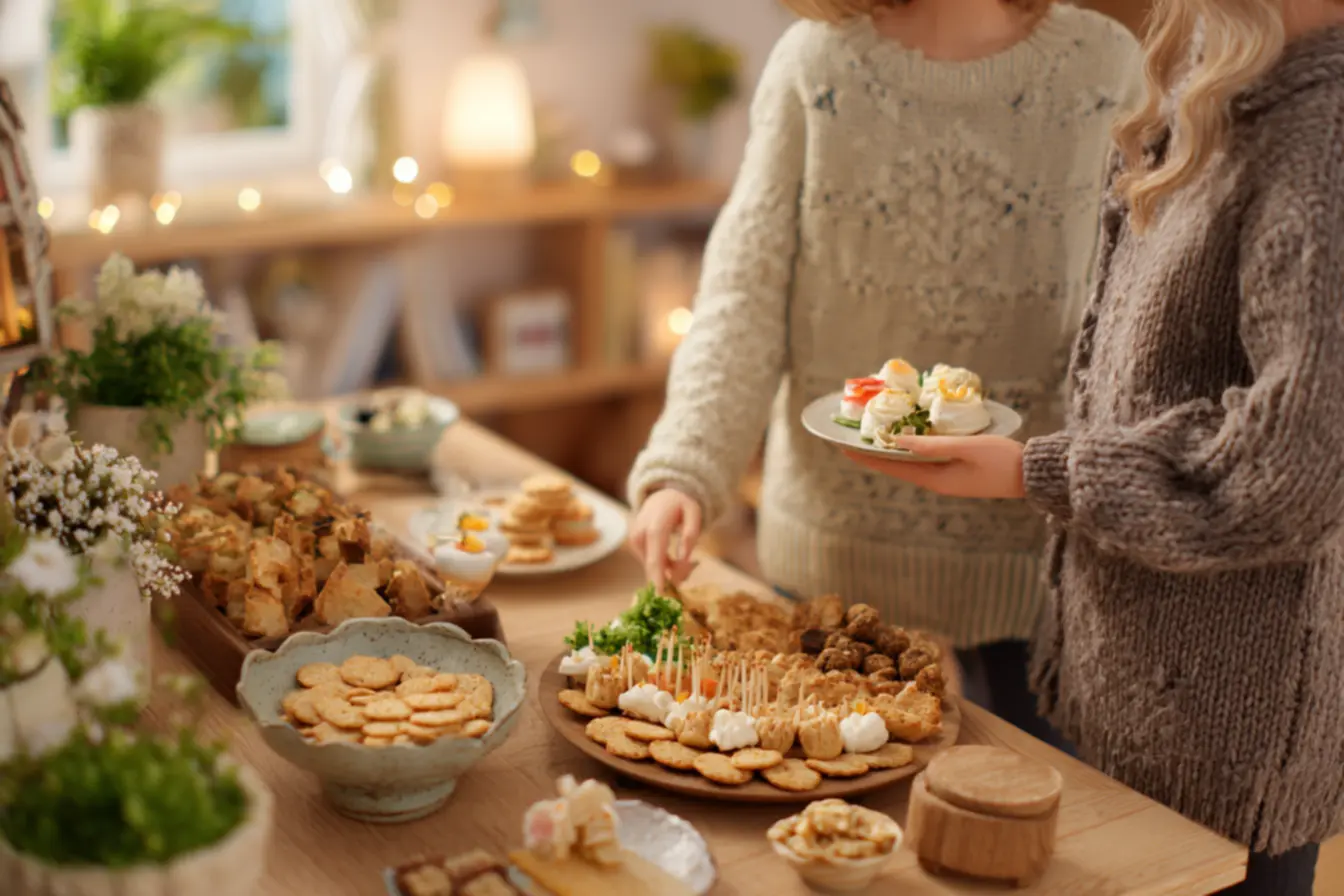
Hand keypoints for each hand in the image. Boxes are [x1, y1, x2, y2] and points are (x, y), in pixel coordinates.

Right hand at [628, 487, 701, 589]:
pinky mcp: (635, 546)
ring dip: (670, 571)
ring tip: (687, 563)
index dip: (658, 578)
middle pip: (653, 565)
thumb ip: (691, 534)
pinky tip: (675, 561)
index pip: (655, 557)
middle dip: (670, 578)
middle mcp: (640, 534)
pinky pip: (650, 563)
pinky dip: (663, 566)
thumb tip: (683, 558)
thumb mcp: (694, 513)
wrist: (661, 496)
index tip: (662, 596)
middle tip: (689, 576)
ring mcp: (635, 541)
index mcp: (656, 526)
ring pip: (652, 566)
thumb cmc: (681, 504)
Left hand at [842, 435, 1026, 498]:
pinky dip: (913, 449)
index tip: (844, 448)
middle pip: (898, 466)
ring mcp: (947, 478)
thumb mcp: (968, 448)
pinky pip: (927, 461)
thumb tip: (898, 441)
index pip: (892, 467)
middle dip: (876, 453)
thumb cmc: (1003, 460)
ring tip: (875, 436)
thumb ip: (933, 444)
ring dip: (893, 450)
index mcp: (935, 479)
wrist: (1032, 475)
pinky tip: (910, 438)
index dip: (868, 457)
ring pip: (912, 463)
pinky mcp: (958, 473)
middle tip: (854, 438)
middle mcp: (937, 482)